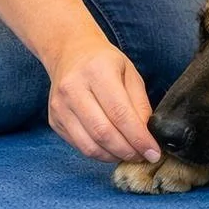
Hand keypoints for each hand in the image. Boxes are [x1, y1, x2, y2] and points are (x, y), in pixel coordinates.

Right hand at [47, 34, 160, 163]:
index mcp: (97, 71)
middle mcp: (74, 88)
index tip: (153, 152)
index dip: (138, 137)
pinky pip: (79, 146)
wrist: (70, 53)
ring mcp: (60, 106)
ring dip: (113, 156)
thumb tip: (147, 136)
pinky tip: (112, 149)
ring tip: (129, 154)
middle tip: (143, 156)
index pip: (120, 113)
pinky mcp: (55, 120)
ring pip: (89, 145)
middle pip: (103, 133)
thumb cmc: (104, 62)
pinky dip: (99, 153)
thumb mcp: (130, 73)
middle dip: (127, 150)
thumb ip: (139, 104)